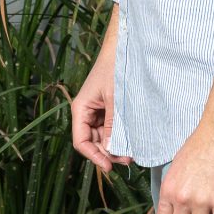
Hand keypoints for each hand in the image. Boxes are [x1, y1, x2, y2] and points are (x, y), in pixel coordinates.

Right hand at [71, 5, 132, 171]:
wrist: (124, 46)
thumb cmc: (116, 68)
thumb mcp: (115, 99)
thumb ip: (113, 125)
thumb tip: (113, 152)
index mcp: (81, 109)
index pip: (81, 142)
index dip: (94, 156)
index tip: (110, 167)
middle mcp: (87, 111)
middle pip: (93, 141)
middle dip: (108, 152)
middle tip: (127, 159)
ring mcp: (98, 110)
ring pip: (103, 136)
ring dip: (115, 145)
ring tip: (131, 151)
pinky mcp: (109, 107)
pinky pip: (111, 126)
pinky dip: (120, 133)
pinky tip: (131, 138)